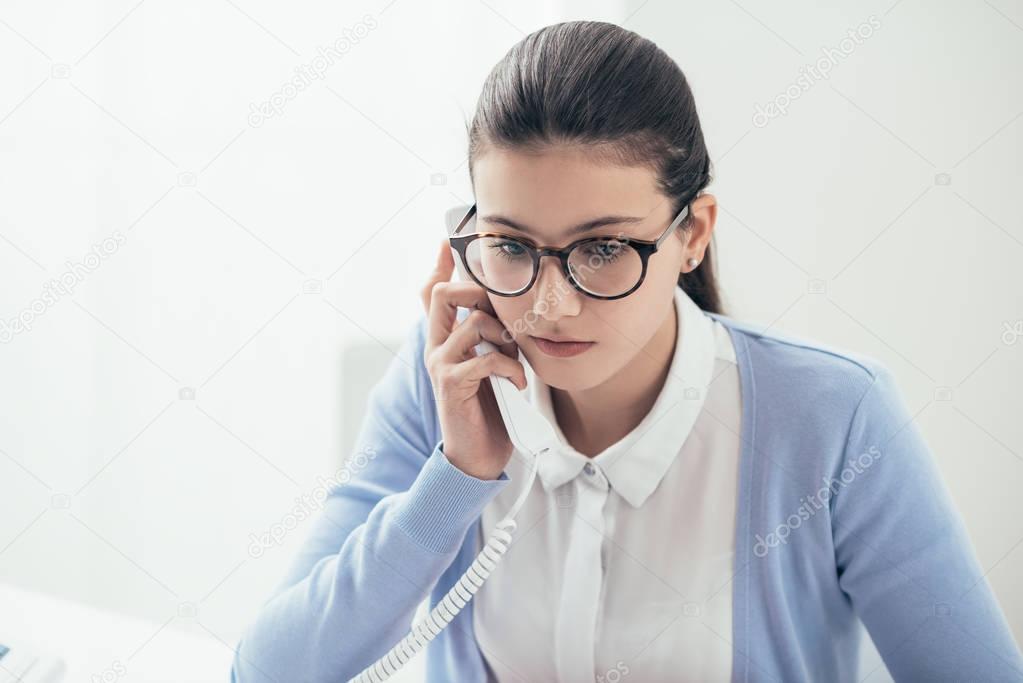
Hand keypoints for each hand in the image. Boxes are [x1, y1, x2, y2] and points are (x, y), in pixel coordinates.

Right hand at [420, 239, 524, 479]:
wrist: (477, 455)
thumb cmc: (487, 408)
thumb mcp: (487, 364)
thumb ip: (487, 337)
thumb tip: (503, 308)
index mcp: (443, 339)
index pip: (432, 292)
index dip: (440, 265)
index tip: (447, 241)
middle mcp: (435, 347)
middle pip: (444, 294)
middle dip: (480, 294)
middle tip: (505, 316)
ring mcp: (440, 365)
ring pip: (474, 324)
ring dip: (506, 339)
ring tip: (516, 360)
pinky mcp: (452, 386)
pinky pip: (484, 358)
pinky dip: (509, 367)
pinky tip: (518, 382)